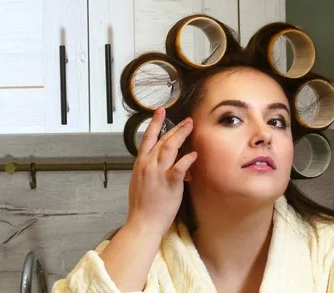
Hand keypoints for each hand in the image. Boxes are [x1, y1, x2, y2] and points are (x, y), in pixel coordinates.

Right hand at [126, 107, 196, 236]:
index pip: (147, 138)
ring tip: (191, 127)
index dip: (154, 123)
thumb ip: (148, 169)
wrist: (143, 223)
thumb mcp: (138, 182)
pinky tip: (194, 153)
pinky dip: (187, 158)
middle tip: (187, 120)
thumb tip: (156, 160)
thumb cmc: (142, 205)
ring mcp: (159, 174)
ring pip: (170, 148)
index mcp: (140, 164)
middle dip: (175, 128)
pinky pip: (180, 167)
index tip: (160, 111)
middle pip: (163, 140)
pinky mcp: (170, 184)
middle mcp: (148, 165)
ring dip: (181, 135)